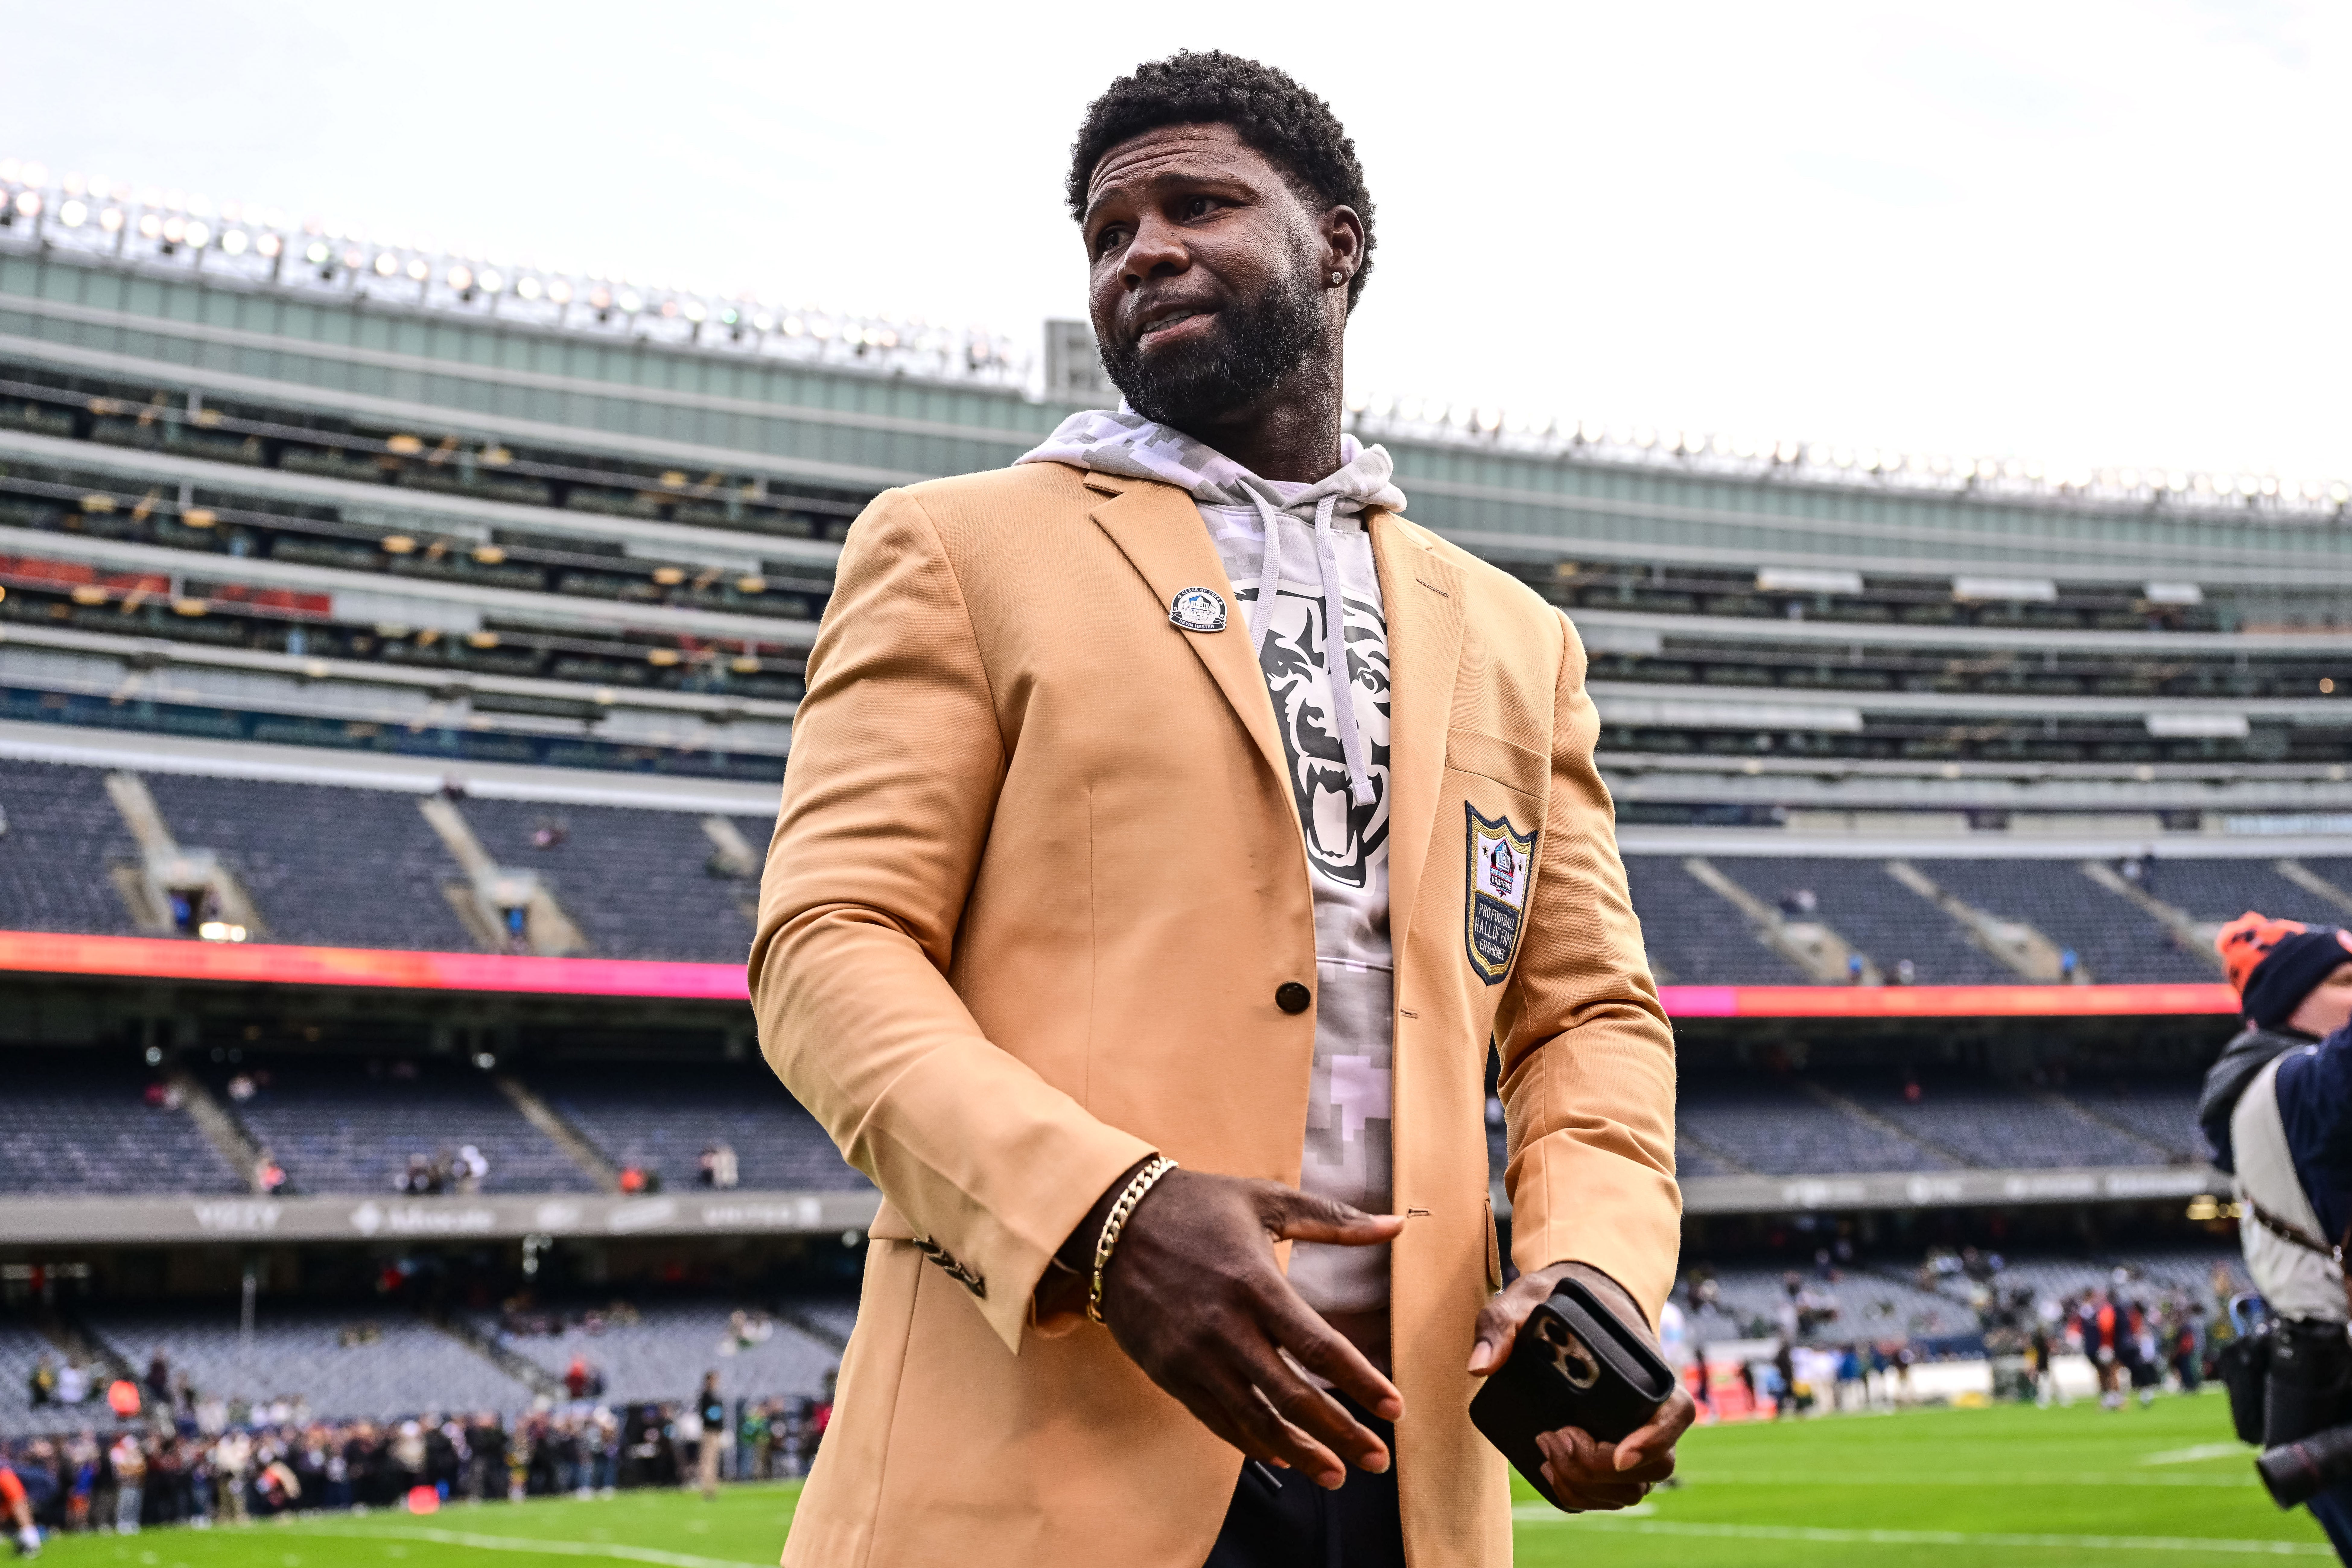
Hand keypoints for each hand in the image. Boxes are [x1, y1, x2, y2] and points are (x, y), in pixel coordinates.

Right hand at [1059, 1167, 1404, 1489]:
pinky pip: (1216, 1418)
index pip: (1320, 1348)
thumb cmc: (1196, 1205)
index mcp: (1255, 1284)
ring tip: (1336, 1476)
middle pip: (1293, 1396)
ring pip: (1255, 1420)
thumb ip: (1334, 1219)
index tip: (1396, 1409)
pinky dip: (1250, 1442)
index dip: (1361, 1384)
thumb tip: (1396, 1224)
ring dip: (1300, 1453)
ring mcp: (1194, 1356)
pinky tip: (1279, 1455)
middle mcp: (1225, 1328)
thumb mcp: (1266, 1199)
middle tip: (1378, 1459)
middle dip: (1341, 1434)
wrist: (1111, 1220)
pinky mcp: (1169, 1371)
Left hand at [1468, 1261, 1696, 1511]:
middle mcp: (1651, 1406)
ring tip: (1547, 1449)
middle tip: (1552, 1438)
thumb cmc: (1557, 1299)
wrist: (1575, 1302)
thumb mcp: (1527, 1299)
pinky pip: (1614, 1491)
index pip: (1676, 1414)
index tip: (1619, 1454)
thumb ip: (1502, 1325)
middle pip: (1655, 1464)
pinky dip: (1583, 1493)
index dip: (1654, 1440)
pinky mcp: (1617, 1451)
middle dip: (1598, 1466)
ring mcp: (1638, 1433)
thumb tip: (1480, 1366)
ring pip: (1633, 1486)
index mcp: (1645, 1369)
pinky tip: (1551, 1470)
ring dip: (1588, 1484)